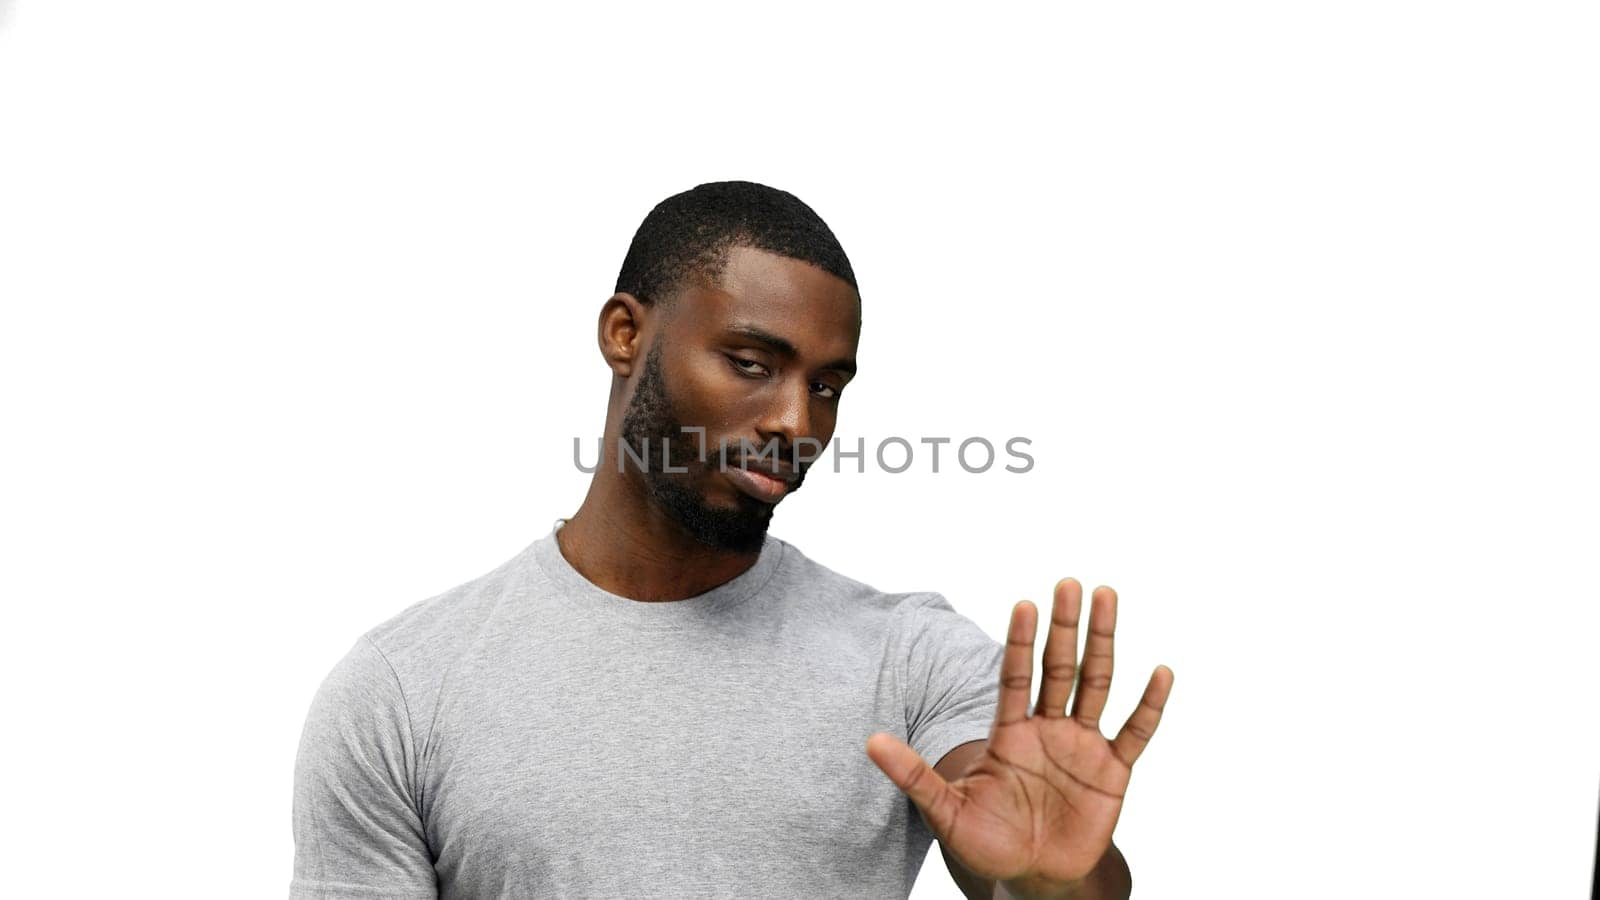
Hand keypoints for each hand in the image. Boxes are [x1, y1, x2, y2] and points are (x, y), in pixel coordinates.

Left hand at [866, 580, 1172, 896]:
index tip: (1023, 604)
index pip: (1014, 676)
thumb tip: (869, 743)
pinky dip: (1149, 705)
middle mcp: (1048, 729)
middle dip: (1064, 626)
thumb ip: (913, 774)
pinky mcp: (1113, 772)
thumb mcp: (946, 810)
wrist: (1032, 877)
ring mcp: (1082, 746)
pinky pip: (1135, 732)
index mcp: (1010, 732)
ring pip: (1096, 684)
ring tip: (1107, 597)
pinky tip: (1161, 672)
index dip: (1019, 642)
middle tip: (1069, 582)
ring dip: (1102, 643)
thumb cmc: (986, 842)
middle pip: (1058, 667)